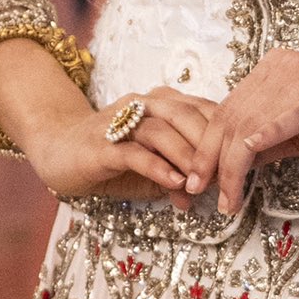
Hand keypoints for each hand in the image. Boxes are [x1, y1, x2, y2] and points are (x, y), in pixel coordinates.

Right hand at [24, 89, 210, 204]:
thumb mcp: (148, 168)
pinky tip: (175, 182)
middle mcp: (144, 105)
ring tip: (203, 183)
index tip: (243, 159)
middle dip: (211, 145)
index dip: (225, 133)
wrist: (56, 150)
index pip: (204, 109)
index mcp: (163, 103)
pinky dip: (158, 167)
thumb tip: (203, 195)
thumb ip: (175, 175)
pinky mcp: (101, 144)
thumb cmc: (109, 158)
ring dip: (187, 158)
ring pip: (163, 132)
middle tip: (227, 174)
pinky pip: (134, 153)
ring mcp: (121, 122)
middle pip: (188, 115)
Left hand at [184, 48, 298, 215]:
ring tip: (227, 200)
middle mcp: (279, 68)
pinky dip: (252, 150)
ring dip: (230, 169)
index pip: (227, 108)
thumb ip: (269, 140)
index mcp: (273, 68)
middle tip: (199, 193)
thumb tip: (232, 166)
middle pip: (228, 117)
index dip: (206, 145)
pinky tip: (242, 173)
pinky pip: (274, 125)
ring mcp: (297, 80)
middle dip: (208, 159)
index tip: (198, 178)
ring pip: (245, 127)